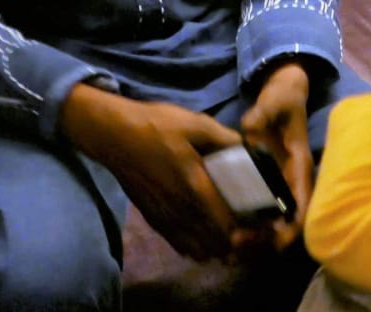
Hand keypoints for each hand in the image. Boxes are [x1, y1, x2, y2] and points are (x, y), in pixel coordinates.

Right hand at [60, 85, 241, 260]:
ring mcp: (164, 217)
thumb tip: (248, 148)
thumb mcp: (195, 123)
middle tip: (245, 233)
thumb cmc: (155, 126)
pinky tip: (198, 240)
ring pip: (195, 249)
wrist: (114, 135)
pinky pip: (176, 244)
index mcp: (196, 187)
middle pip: (212, 243)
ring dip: (212, 248)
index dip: (244, 231)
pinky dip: (192, 247)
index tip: (256, 224)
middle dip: (232, 244)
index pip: (226, 224)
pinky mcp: (151, 217)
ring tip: (224, 239)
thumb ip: (223, 138)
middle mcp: (181, 210)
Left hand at [238, 60, 312, 252]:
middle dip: (266, 242)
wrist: (283, 94)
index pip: (302, 207)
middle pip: (287, 226)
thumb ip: (262, 114)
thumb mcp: (274, 102)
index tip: (270, 238)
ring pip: (273, 227)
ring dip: (255, 242)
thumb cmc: (282, 99)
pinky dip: (248, 230)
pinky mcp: (266, 185)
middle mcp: (292, 183)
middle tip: (236, 245)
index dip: (290, 228)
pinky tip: (226, 235)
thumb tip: (250, 129)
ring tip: (227, 249)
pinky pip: (260, 216)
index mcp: (300, 168)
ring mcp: (279, 186)